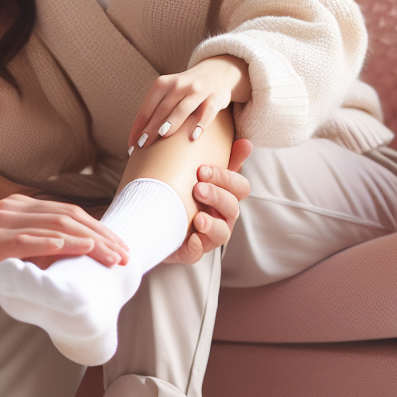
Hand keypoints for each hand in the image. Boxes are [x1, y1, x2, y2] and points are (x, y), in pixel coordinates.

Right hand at [0, 194, 128, 317]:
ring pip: (53, 226)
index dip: (99, 228)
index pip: (68, 212)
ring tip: (109, 258)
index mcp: (19, 207)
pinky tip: (72, 249)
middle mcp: (9, 209)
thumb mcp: (21, 256)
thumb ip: (46, 246)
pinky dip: (52, 244)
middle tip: (123, 256)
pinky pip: (26, 241)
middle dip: (101, 236)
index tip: (121, 248)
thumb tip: (87, 251)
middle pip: (66, 216)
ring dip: (87, 243)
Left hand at [129, 56, 251, 149]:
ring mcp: (198, 90)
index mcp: (163, 84)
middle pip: (162, 110)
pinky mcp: (214, 97)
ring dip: (172, 122)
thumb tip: (138, 139)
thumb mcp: (169, 93)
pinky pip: (207, 112)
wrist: (217, 72)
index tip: (131, 146)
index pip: (146, 109)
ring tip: (162, 136)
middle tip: (142, 145)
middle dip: (151, 128)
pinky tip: (193, 136)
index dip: (138, 127)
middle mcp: (179, 85)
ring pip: (182, 109)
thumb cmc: (186, 90)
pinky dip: (200, 124)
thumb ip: (156, 110)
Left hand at [164, 138, 252, 263]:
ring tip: (198, 218)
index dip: (226, 179)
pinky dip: (196, 247)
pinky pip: (197, 254)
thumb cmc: (181, 191)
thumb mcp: (198, 174)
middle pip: (232, 209)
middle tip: (198, 188)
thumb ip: (221, 159)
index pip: (240, 188)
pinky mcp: (189, 252)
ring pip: (222, 234)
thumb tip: (246, 142)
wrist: (149, 217)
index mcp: (226, 196)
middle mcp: (222, 217)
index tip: (202, 170)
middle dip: (217, 197)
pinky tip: (191, 238)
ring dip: (212, 225)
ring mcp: (207, 237)